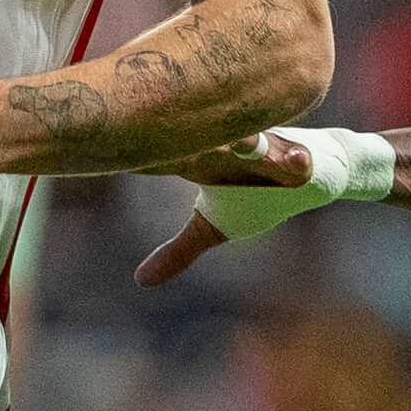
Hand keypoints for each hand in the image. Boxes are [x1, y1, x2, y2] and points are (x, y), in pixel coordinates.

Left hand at [133, 128, 356, 286]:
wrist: (318, 170)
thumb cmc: (260, 193)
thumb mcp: (216, 227)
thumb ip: (178, 251)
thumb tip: (140, 281)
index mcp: (201, 162)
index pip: (159, 158)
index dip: (130, 155)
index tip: (91, 145)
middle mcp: (228, 151)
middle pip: (200, 141)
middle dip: (180, 138)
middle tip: (153, 129)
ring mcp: (265, 151)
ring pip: (251, 143)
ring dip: (248, 143)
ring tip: (245, 140)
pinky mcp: (299, 156)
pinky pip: (298, 156)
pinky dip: (298, 158)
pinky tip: (300, 159)